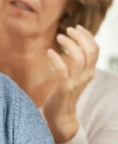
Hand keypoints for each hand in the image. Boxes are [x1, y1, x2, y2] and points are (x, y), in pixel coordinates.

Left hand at [44, 25, 98, 143]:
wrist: (60, 116)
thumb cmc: (64, 93)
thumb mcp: (74, 76)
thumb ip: (76, 63)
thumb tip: (72, 44)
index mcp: (90, 71)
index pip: (95, 49)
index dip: (87, 36)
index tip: (76, 27)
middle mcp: (86, 76)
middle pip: (91, 50)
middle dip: (80, 36)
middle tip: (67, 30)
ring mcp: (76, 82)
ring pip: (78, 57)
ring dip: (69, 44)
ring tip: (58, 37)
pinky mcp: (64, 88)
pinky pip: (62, 70)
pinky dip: (56, 58)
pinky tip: (49, 52)